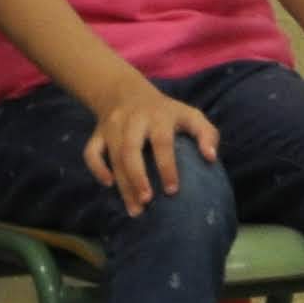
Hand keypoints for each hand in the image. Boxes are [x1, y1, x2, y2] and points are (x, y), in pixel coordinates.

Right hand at [86, 80, 226, 214]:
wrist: (126, 93)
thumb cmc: (166, 113)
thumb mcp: (190, 115)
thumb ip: (207, 134)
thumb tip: (211, 158)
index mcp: (159, 116)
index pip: (161, 142)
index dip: (167, 166)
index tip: (172, 191)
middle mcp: (133, 120)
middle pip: (130, 150)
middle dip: (137, 177)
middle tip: (146, 201)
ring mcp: (112, 126)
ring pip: (113, 156)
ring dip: (123, 184)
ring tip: (135, 209)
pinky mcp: (98, 134)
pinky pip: (91, 152)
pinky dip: (97, 169)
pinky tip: (108, 184)